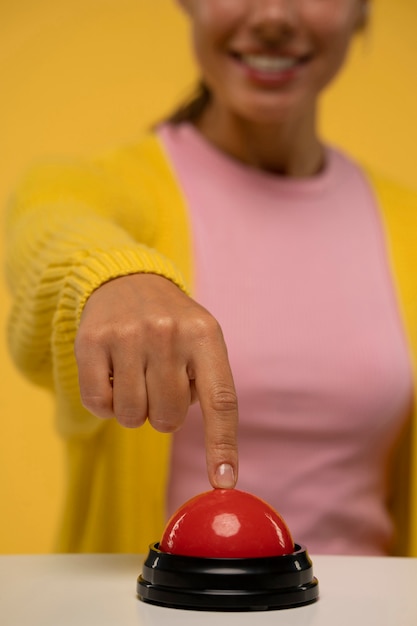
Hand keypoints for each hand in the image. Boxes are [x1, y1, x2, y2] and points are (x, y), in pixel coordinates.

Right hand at [75, 273, 237, 487]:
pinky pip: (99, 405)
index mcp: (205, 335)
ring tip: (137, 377)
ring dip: (136, 410)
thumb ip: (210, 386)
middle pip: (169, 418)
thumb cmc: (172, 324)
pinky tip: (113, 377)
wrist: (126, 280)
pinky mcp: (91, 341)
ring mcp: (128, 335)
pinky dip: (107, 404)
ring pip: (133, 417)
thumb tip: (218, 462)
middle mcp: (168, 333)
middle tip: (159, 383)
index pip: (220, 400)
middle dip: (164, 412)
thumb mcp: (202, 340)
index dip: (222, 445)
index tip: (225, 482)